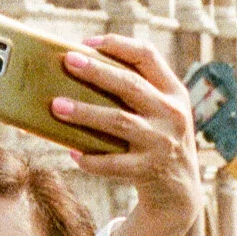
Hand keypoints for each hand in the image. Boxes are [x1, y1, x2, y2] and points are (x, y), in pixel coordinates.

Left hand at [50, 37, 203, 235]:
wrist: (180, 192)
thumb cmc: (157, 139)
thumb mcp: (161, 112)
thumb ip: (137, 92)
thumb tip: (79, 70)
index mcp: (174, 92)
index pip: (148, 56)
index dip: (118, 45)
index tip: (87, 43)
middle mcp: (172, 114)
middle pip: (131, 85)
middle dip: (97, 72)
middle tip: (67, 61)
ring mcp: (162, 143)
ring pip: (119, 121)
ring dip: (85, 112)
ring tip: (56, 106)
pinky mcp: (149, 170)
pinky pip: (113, 163)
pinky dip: (91, 159)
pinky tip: (73, 153)